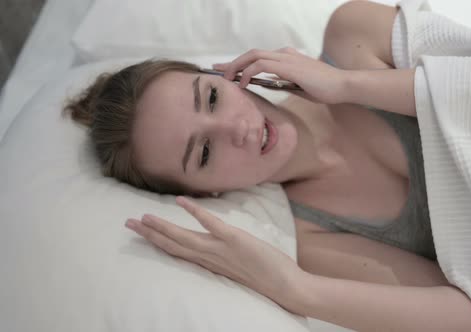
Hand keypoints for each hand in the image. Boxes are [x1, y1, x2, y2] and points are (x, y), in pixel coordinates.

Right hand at [125, 196, 305, 311]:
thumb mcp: (237, 266)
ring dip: (162, 226)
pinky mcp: (234, 241)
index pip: (178, 253)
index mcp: (210, 264)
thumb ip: (223, 255)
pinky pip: (211, 224)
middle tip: (127, 224)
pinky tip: (181, 201)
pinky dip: (195, 211)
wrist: (286, 288)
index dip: (157, 242)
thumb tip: (216, 241)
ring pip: (184, 237)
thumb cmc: (265, 277)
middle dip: (149, 234)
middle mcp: (210, 259)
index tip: (141, 233)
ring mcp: (220, 250)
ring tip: (143, 216)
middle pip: (173, 245)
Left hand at [213, 47, 347, 103]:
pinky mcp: (289, 67)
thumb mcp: (299, 86)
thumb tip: (267, 85)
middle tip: (217, 72)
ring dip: (237, 67)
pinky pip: (262, 66)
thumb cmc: (325, 88)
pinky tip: (244, 83)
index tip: (225, 70)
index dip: (240, 63)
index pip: (258, 58)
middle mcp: (284, 54)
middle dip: (232, 63)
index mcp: (287, 58)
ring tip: (228, 80)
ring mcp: (286, 59)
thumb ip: (284, 83)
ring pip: (253, 57)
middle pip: (251, 54)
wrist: (342, 86)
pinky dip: (249, 73)